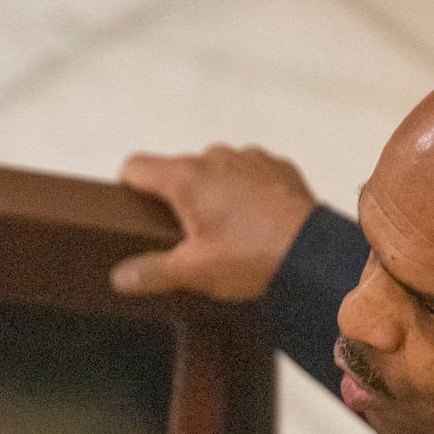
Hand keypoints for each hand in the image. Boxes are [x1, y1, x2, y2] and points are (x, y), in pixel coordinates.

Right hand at [111, 145, 316, 300]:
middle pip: (177, 171)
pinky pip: (248, 174)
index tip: (135, 212)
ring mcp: (248, 157)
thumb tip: (120, 277)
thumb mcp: (192, 271)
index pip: (135, 166)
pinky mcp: (277, 166)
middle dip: (177, 200)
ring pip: (214, 170)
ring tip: (226, 233)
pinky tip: (255, 222)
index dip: (128, 189)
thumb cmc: (251, 258)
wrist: (313, 254)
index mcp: (186, 177)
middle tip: (187, 238)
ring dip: (213, 194)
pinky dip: (246, 193)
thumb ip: (150, 271)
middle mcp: (215, 156)